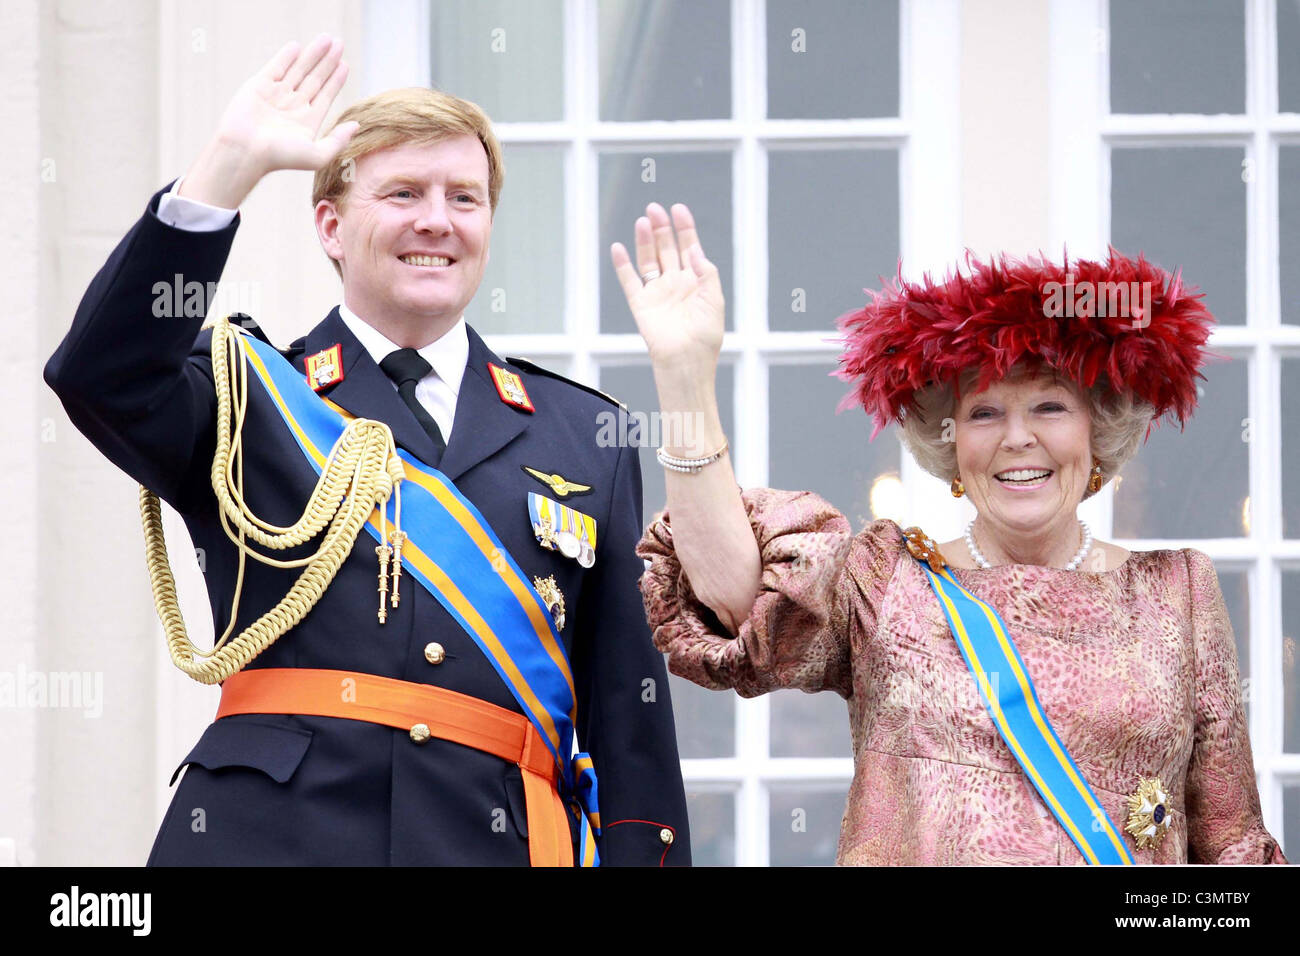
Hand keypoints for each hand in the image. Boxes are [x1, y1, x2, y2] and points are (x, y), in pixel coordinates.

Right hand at [179, 35, 358, 207]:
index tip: (345, 65)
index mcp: (307, 120)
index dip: (336, 80)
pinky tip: (298, 46)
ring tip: (326, 39)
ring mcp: (276, 95)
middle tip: (339, 43)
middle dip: (327, 61)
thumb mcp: (318, 155)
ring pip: (298, 69)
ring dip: (312, 54)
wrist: (245, 150)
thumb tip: (356, 125)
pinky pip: (276, 67)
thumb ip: (338, 140)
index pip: (326, 95)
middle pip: (315, 78)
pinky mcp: (259, 86)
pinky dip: (286, 57)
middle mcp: (293, 106)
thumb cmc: (280, 157)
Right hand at [610, 203, 724, 375]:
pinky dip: (622, 265)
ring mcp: (657, 293)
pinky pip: (629, 281)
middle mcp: (675, 283)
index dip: (684, 228)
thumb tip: (695, 249)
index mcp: (695, 281)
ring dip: (645, 240)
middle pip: (667, 248)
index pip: (689, 247)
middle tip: (655, 209)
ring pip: (648, 259)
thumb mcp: (714, 298)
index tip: (678, 209)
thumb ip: (706, 271)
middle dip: (662, 228)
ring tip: (643, 221)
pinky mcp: (641, 304)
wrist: (686, 360)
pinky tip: (618, 248)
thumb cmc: (705, 335)